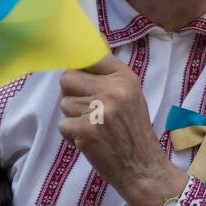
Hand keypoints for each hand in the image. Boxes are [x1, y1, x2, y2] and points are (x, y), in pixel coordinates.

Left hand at [57, 55, 184, 205]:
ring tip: (94, 127)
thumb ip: (110, 74)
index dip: (80, 64)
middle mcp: (114, 90)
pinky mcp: (85, 130)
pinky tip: (90, 140)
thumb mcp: (131, 95)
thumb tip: (93, 38)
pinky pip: (63, 124)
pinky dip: (72, 135)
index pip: (91, 55)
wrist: (142, 167)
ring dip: (73, 116)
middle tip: (90, 109)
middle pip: (68, 77)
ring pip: (64, 103)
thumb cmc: (134, 131)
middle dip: (73, 94)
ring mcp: (99, 110)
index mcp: (126, 78)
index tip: (82, 73)